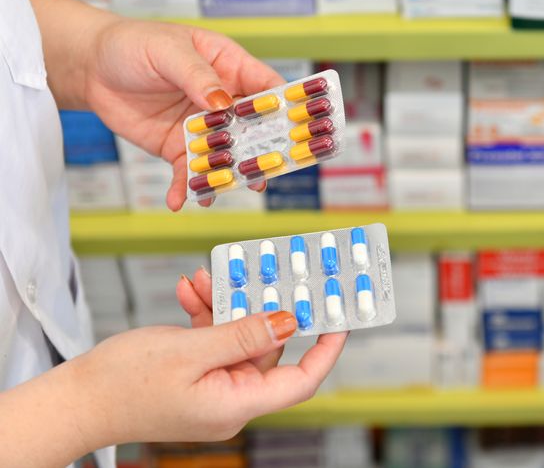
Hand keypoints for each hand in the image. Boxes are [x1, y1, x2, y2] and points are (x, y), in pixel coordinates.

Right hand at [65, 282, 346, 448]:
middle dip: (260, 308)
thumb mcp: (189, 350)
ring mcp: (213, 388)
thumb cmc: (123, 383)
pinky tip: (188, 290)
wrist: (74, 399)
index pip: (301, 379)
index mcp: (237, 403)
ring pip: (237, 338)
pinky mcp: (196, 376)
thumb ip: (242, 334)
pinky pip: (213, 341)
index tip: (339, 317)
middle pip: (267, 349)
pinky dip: (205, 315)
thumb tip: (288, 322)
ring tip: (206, 277)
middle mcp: (231, 399)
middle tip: (263, 271)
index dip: (325, 349)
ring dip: (224, 305)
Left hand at [83, 20, 282, 209]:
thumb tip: (222, 102)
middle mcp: (224, 102)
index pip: (266, 88)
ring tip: (226, 189)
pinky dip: (187, 188)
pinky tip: (181, 199)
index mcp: (230, 68)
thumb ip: (197, 76)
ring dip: (228, 175)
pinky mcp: (180, 148)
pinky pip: (189, 172)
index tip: (294, 126)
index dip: (283, 106)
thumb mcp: (168, 51)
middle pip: (254, 130)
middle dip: (263, 151)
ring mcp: (203, 128)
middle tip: (267, 169)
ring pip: (225, 156)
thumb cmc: (134, 45)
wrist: (92, 68)